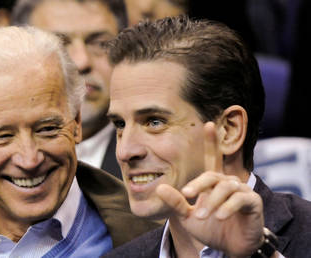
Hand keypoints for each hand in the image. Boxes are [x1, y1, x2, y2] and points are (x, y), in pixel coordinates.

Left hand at [156, 122, 263, 256]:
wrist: (228, 249)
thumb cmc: (209, 229)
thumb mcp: (187, 216)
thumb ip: (176, 202)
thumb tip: (160, 188)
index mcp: (214, 182)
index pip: (213, 158)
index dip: (211, 142)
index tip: (208, 123)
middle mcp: (229, 182)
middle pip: (212, 175)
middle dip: (198, 184)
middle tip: (186, 195)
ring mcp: (242, 191)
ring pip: (225, 187)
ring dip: (211, 201)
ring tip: (200, 215)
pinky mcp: (253, 203)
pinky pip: (240, 199)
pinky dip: (228, 207)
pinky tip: (220, 217)